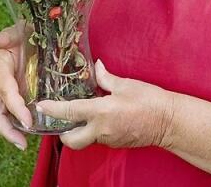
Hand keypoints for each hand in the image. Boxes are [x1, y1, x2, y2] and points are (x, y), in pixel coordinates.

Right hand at [0, 23, 33, 150]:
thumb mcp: (17, 31)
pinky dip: (19, 123)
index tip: (28, 122)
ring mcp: (6, 90)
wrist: (31, 33)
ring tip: (24, 144)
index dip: (15, 108)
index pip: (5, 93)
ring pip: (2, 115)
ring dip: (11, 131)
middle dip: (5, 130)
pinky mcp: (16, 93)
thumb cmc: (23, 32)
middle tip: (21, 144)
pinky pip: (13, 112)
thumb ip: (5, 36)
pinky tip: (31, 131)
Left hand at [36, 59, 176, 150]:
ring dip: (80, 131)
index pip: (69, 112)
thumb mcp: (126, 84)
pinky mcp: (117, 143)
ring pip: (85, 140)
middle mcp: (101, 130)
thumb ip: (105, 78)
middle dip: (62, 134)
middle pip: (71, 141)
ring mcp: (109, 139)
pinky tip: (101, 119)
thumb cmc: (149, 100)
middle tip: (61, 121)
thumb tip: (96, 67)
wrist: (170, 121)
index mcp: (101, 112)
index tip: (41, 106)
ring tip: (82, 116)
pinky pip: (99, 139)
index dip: (52, 109)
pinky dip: (95, 131)